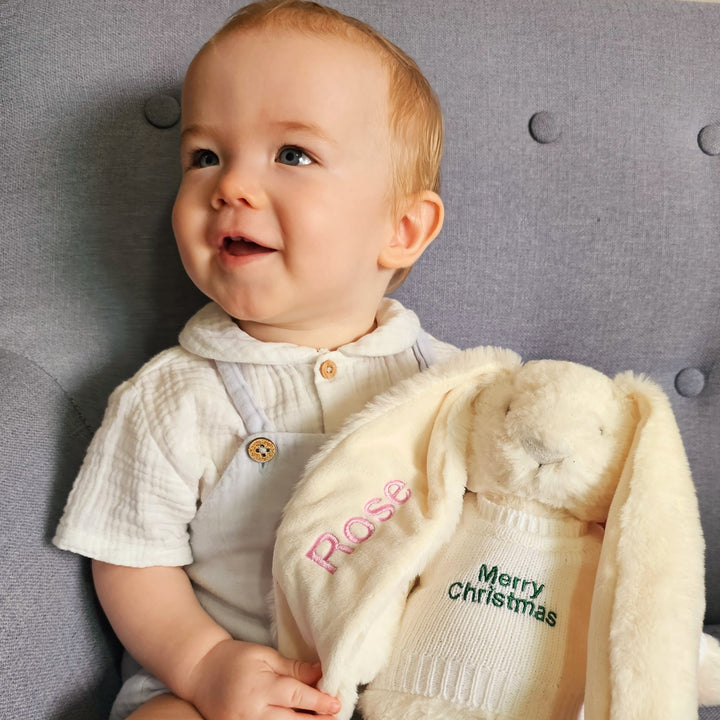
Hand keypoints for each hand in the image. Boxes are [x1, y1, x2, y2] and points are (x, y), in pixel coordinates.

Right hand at [188, 639, 340, 719]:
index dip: (319, 702)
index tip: (336, 705)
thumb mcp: (266, 656)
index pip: (296, 698)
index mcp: (261, 687)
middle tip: (335, 719)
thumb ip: (293, 668)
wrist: (201, 671)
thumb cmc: (236, 658)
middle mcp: (252, 712)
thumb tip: (320, 672)